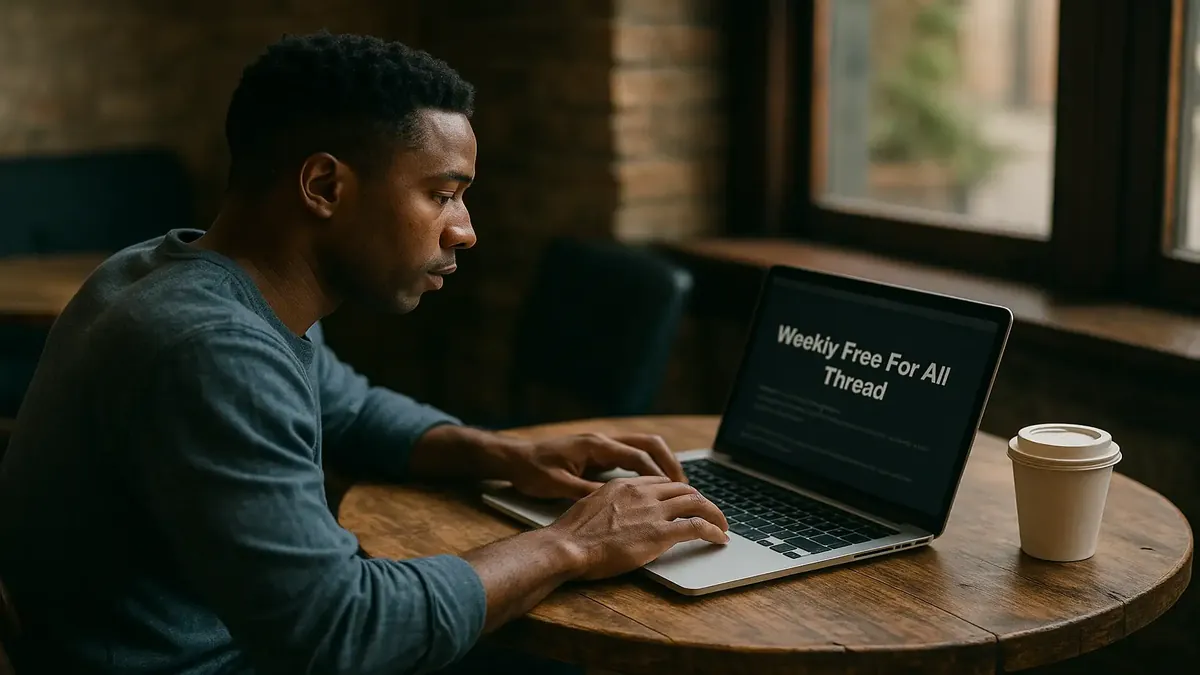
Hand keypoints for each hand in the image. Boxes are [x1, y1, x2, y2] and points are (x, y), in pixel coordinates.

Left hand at [504, 432, 686, 499]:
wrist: (513, 458)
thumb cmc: (532, 471)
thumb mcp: (559, 486)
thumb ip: (589, 492)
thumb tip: (619, 506)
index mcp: (596, 446)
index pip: (639, 456)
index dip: (661, 475)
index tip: (680, 492)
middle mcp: (602, 441)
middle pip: (649, 445)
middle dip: (671, 464)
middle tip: (688, 488)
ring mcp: (601, 445)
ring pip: (642, 448)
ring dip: (661, 466)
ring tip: (677, 489)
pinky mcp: (597, 453)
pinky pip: (630, 457)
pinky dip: (646, 469)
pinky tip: (651, 488)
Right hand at [547, 475, 728, 579]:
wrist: (567, 545)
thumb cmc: (571, 534)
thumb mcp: (589, 507)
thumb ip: (608, 506)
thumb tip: (615, 516)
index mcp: (624, 485)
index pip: (661, 482)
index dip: (677, 493)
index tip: (684, 503)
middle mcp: (642, 492)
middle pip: (683, 488)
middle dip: (700, 500)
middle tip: (709, 513)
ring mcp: (652, 511)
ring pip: (696, 503)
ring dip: (714, 513)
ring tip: (722, 525)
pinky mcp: (660, 533)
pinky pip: (697, 526)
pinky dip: (713, 530)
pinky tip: (719, 538)